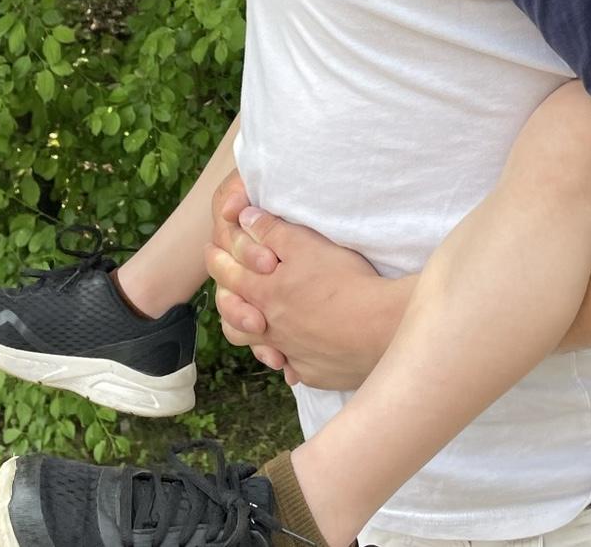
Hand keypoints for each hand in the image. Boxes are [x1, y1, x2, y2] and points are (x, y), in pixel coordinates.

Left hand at [206, 199, 408, 390]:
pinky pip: (292, 367)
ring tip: (255, 323)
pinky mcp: (313, 372)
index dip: (217, 260)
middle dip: (227, 299)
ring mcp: (292, 354)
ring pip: (258, 346)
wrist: (380, 326)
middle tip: (226, 288)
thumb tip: (243, 219)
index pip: (228, 276)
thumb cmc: (343, 280)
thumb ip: (272, 231)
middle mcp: (271, 328)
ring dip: (252, 334)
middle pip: (235, 318)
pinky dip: (289, 359)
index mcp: (265, 293)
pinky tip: (295, 354)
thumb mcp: (306, 244)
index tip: (210, 251)